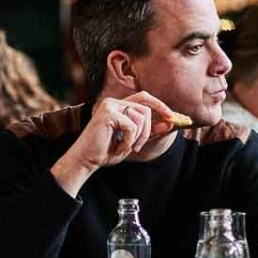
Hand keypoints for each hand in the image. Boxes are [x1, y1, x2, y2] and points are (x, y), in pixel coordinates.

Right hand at [50, 92, 188, 194]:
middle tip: (139, 146)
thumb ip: (148, 131)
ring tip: (125, 147)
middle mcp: (114, 102)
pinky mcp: (108, 114)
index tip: (171, 117)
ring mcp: (110, 106)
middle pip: (146, 108)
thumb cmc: (105, 151)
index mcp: (118, 106)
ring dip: (137, 137)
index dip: (160, 105)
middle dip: (149, 129)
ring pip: (141, 117)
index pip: (144, 98)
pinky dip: (128, 141)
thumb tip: (168, 123)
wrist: (85, 159)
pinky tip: (117, 147)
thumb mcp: (132, 141)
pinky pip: (131, 126)